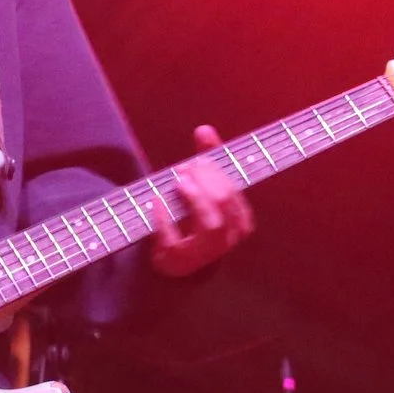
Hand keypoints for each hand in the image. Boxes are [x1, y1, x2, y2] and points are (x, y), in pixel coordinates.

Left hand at [150, 125, 254, 276]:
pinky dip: (165, 219)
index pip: (233, 192)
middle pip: (225, 202)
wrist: (172, 263)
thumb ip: (206, 161)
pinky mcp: (180, 262)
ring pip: (212, 224)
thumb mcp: (200, 190)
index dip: (216, 172)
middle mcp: (228, 239)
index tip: (197, 159)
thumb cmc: (190, 222)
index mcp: (238, 221)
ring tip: (179, 181)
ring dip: (196, 198)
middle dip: (205, 180)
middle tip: (184, 167)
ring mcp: (205, 254)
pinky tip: (155, 202)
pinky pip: (176, 241)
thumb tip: (204, 129)